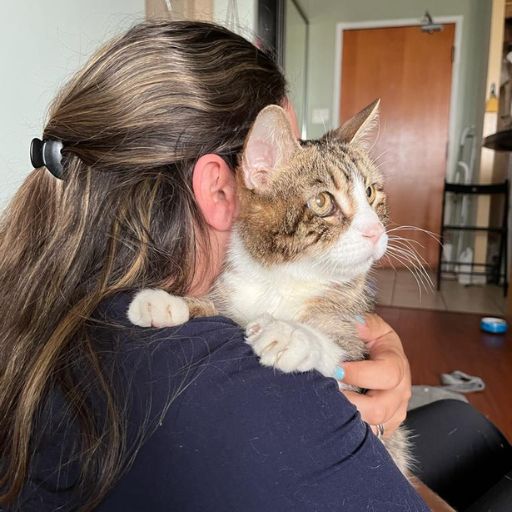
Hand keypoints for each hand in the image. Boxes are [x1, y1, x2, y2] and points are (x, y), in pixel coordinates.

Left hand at [340, 314, 411, 437]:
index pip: (386, 374)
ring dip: (351, 419)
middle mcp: (400, 391)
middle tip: (328, 394)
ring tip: (330, 406)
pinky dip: (354, 430)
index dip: (360, 374)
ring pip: (375, 426)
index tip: (336, 369)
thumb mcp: (372, 327)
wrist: (380, 356)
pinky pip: (372, 436)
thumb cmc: (373, 341)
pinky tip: (338, 419)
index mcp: (397, 364)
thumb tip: (357, 322)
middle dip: (352, 403)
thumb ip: (365, 324)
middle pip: (380, 408)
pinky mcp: (386, 425)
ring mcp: (395, 411)